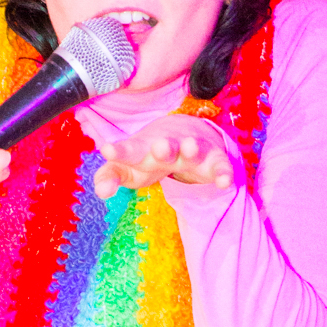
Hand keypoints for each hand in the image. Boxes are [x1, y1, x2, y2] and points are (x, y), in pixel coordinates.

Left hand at [94, 116, 234, 200]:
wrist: (183, 134)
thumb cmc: (147, 157)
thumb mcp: (127, 168)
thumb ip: (109, 177)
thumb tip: (102, 192)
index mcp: (142, 149)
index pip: (129, 150)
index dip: (120, 152)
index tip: (109, 151)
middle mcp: (168, 146)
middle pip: (164, 146)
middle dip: (162, 147)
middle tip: (159, 147)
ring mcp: (192, 151)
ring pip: (194, 149)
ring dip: (193, 149)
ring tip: (191, 148)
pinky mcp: (213, 161)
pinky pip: (220, 166)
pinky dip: (223, 172)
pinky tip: (225, 182)